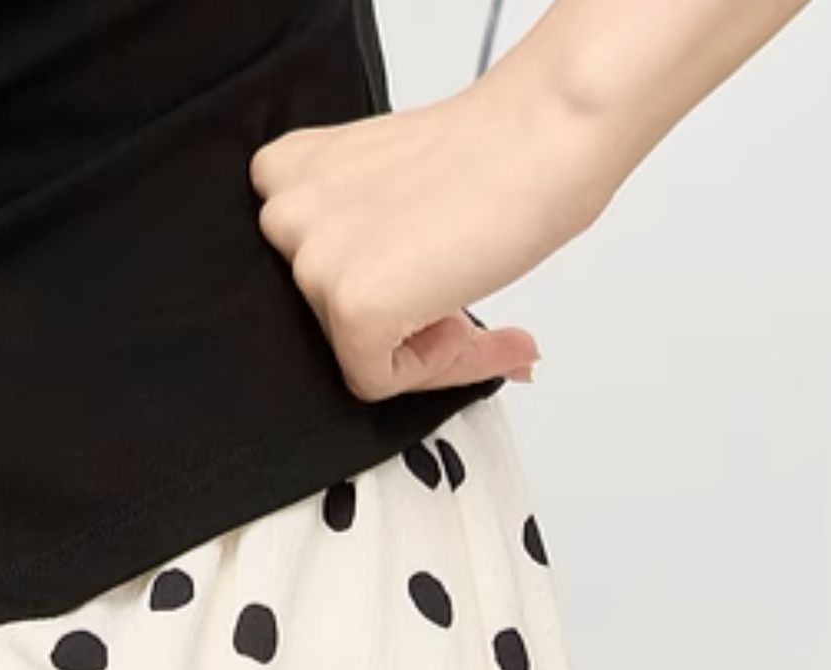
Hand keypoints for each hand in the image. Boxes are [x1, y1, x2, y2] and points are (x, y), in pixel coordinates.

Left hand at [247, 69, 625, 400]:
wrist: (548, 130)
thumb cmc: (494, 147)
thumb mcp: (391, 190)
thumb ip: (366, 242)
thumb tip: (389, 302)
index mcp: (285, 174)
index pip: (308, 271)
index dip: (381, 283)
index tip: (426, 282)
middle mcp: (283, 215)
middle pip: (328, 314)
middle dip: (398, 315)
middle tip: (457, 292)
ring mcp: (312, 260)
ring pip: (350, 349)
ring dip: (418, 341)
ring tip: (466, 297)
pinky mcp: (349, 304)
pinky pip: (376, 379)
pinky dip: (432, 368)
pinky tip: (465, 318)